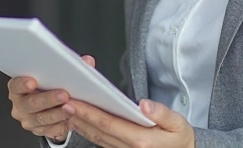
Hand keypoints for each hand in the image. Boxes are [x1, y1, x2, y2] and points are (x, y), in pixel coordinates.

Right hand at [8, 54, 97, 142]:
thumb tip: (87, 61)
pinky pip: (50, 130)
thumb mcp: (53, 75)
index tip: (32, 82)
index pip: (16, 85)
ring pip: (42, 118)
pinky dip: (62, 124)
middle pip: (31, 103)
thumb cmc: (48, 87)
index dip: (23, 84)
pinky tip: (70, 119)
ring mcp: (29, 120)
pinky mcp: (40, 131)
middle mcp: (21, 105)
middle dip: (48, 99)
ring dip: (57, 113)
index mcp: (19, 88)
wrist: (48, 106)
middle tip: (63, 95)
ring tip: (71, 108)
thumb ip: (68, 65)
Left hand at [64, 97, 194, 147]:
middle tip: (63, 102)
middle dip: (79, 116)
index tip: (74, 103)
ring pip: (96, 138)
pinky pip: (101, 142)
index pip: (108, 124)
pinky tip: (81, 121)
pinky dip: (89, 131)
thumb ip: (162, 113)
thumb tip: (144, 105)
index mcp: (141, 140)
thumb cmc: (179, 139)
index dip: (89, 113)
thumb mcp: (178, 123)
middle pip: (97, 131)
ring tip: (66, 110)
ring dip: (80, 124)